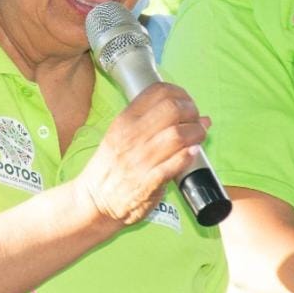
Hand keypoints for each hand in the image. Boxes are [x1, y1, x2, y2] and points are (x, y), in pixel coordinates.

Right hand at [76, 82, 207, 225]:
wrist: (95, 201)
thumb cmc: (112, 168)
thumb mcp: (121, 135)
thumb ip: (153, 123)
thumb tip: (196, 114)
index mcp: (124, 121)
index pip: (157, 91)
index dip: (180, 93)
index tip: (187, 103)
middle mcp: (132, 136)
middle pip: (172, 108)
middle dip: (191, 112)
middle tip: (195, 121)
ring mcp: (140, 160)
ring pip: (178, 134)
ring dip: (196, 133)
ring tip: (198, 138)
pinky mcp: (149, 182)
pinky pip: (176, 163)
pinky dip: (189, 155)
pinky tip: (192, 153)